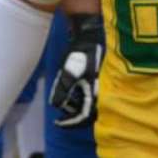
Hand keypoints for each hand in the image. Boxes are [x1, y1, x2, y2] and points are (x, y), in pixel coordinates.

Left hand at [49, 13, 104, 127]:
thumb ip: (62, 90)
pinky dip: (80, 96)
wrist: (90, 35)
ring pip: (88, 103)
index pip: (83, 116)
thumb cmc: (80, 53)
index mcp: (97, 93)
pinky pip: (90, 95)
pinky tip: (72, 89)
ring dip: (75, 104)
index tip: (58, 122)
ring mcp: (101, 85)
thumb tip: (56, 105)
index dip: (69, 122)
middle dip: (72, 113)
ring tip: (64, 98)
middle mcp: (102, 92)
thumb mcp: (68, 72)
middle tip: (60, 112)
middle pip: (87, 112)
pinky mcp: (99, 80)